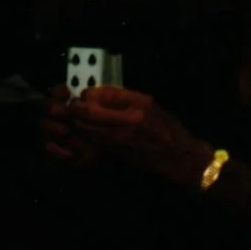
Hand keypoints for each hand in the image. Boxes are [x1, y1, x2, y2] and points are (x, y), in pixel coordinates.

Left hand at [50, 86, 209, 189]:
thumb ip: (123, 98)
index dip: (89, 94)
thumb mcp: (149, 104)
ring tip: (77, 117)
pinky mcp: (116, 151)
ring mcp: (120, 137)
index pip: (103, 94)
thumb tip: (97, 94)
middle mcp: (128, 120)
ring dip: (78, 122)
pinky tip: (87, 130)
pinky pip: (94, 139)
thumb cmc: (165, 127)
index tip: (85, 94)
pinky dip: (87, 133)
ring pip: (87, 128)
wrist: (177, 155)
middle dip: (77, 109)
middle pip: (89, 112)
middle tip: (73, 107)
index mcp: (138, 104)